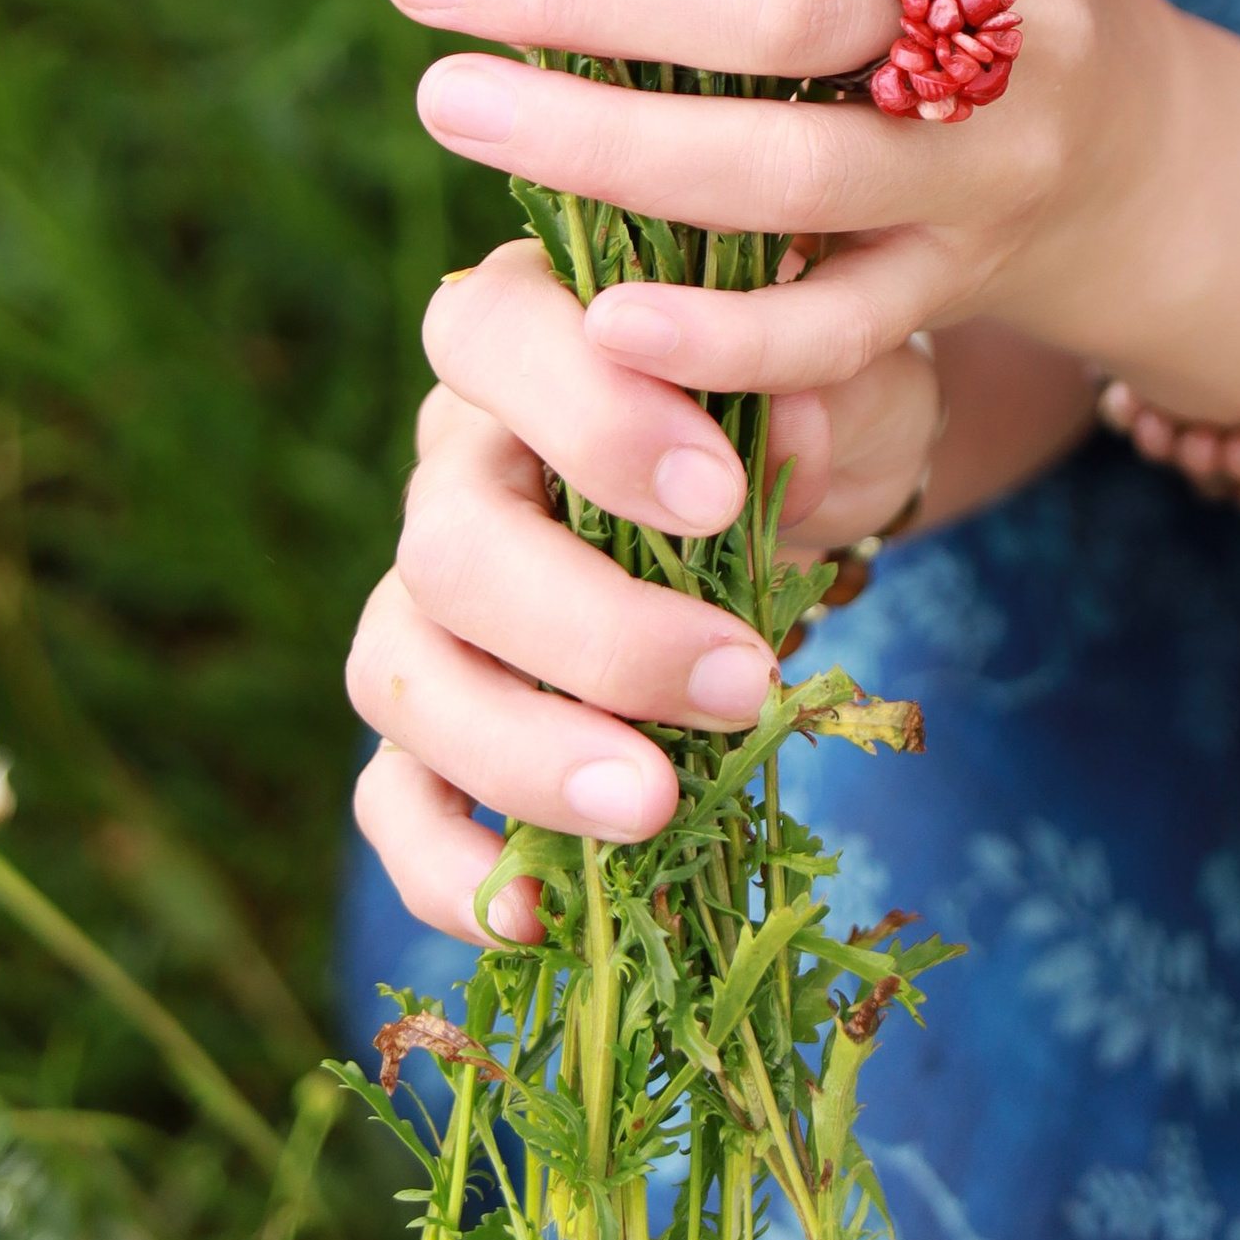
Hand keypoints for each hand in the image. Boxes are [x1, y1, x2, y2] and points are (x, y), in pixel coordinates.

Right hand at [348, 238, 940, 941]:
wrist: (816, 479)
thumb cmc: (816, 399)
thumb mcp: (847, 367)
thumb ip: (822, 381)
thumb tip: (791, 412)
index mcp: (535, 325)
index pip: (493, 331)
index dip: (587, 416)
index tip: (719, 496)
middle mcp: (457, 452)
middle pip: (447, 539)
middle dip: (592, 629)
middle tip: (738, 681)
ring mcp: (428, 588)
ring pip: (404, 670)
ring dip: (524, 752)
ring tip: (655, 809)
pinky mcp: (434, 713)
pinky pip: (392, 792)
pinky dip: (447, 863)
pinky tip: (541, 913)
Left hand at [383, 0, 1179, 389]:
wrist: (1118, 142)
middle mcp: (1018, 12)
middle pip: (791, 4)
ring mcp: (992, 162)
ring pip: (792, 170)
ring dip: (603, 146)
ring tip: (447, 96)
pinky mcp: (956, 285)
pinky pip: (832, 328)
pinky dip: (716, 333)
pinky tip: (594, 309)